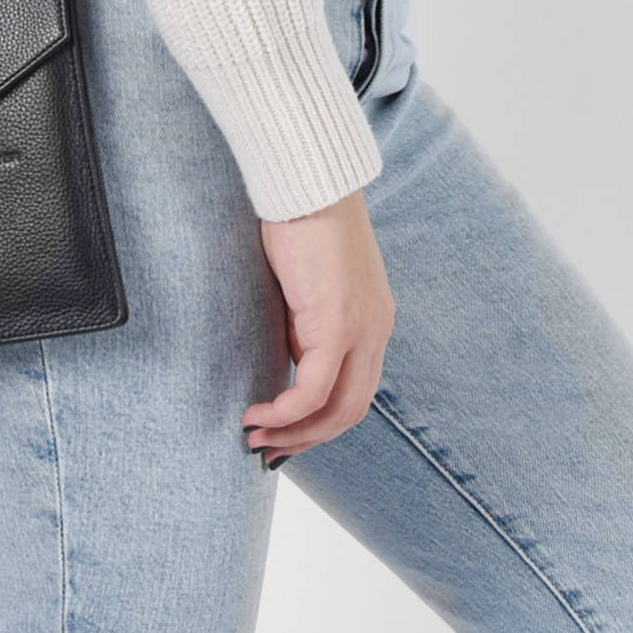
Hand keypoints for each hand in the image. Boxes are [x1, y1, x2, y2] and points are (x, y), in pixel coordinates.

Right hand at [243, 189, 394, 460]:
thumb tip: (285, 361)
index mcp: (373, 322)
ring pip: (338, 408)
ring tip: (256, 435)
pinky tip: (258, 411)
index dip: (319, 422)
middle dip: (307, 438)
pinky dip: (287, 410)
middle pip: (351, 411)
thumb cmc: (300, 222)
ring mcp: (362, 330)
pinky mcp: (337, 323)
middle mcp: (376, 331)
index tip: (282, 433)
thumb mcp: (305, 287)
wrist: (308, 185)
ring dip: (295, 432)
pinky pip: (314, 388)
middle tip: (267, 448)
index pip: (355, 391)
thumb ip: (303, 325)